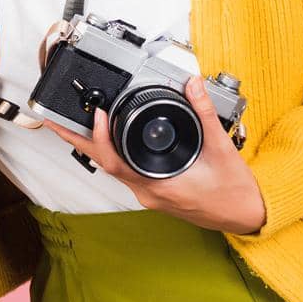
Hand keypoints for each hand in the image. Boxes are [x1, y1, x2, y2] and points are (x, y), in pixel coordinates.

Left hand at [41, 74, 266, 234]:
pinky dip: (112, 152)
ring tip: (74, 125)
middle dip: (78, 140)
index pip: (115, 162)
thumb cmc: (234, 191)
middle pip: (104, 163)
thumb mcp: (221, 148)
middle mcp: (148, 192)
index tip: (96, 114)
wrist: (247, 216)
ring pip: (112, 167)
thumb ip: (204, 113)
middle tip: (54, 119)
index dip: (99, 138)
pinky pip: (125, 170)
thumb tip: (191, 85)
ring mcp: (150, 193)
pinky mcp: (155, 191)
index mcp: (158, 184)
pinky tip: (110, 138)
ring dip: (93, 146)